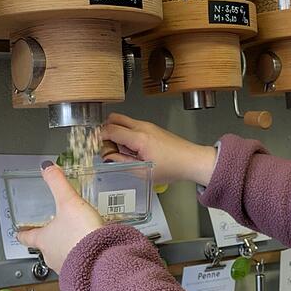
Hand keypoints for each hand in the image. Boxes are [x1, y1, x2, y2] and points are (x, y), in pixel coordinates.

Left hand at [16, 162, 103, 272]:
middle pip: (45, 246)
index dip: (23, 233)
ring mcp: (66, 265)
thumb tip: (47, 168)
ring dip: (67, 248)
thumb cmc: (80, 234)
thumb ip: (58, 184)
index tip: (19, 232)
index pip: (27, 236)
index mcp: (43, 239)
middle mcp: (51, 255)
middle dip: (50, 239)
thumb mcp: (69, 202)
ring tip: (77, 239)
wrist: (101, 258)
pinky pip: (79, 262)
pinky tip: (92, 249)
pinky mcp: (83, 271)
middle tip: (56, 231)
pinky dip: (83, 255)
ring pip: (62, 256)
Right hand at [100, 113, 216, 185]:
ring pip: (123, 121)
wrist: (191, 160)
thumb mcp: (143, 172)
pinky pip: (132, 126)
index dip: (100, 139)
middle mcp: (143, 127)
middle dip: (105, 130)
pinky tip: (131, 150)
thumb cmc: (173, 167)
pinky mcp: (152, 128)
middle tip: (106, 146)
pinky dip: (126, 134)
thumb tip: (108, 158)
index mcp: (139, 138)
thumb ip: (122, 163)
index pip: (110, 130)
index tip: (98, 148)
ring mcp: (148, 126)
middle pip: (114, 118)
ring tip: (121, 151)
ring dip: (116, 132)